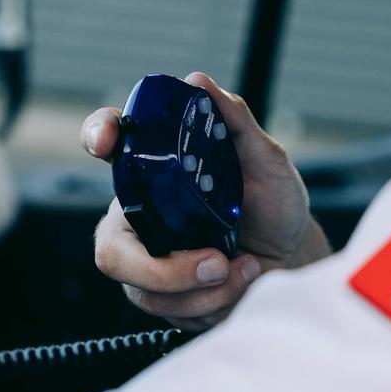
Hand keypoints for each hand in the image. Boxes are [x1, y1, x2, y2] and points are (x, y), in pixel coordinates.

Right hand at [82, 72, 329, 330]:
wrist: (293, 256)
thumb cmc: (274, 202)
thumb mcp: (264, 158)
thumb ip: (234, 121)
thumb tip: (198, 81)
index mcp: (157, 168)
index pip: (111, 142)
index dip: (97, 135)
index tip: (106, 141)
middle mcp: (141, 214)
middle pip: (111, 247)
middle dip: (162, 268)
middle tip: (215, 261)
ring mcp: (147, 260)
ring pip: (143, 289)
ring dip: (203, 288)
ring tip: (245, 268)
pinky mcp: (163, 297)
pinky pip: (169, 310)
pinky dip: (213, 301)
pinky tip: (240, 281)